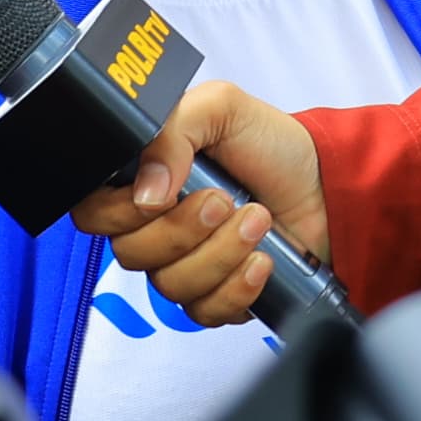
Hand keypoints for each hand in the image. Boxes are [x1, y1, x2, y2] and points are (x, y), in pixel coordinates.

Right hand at [64, 79, 327, 327]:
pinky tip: (262, 260)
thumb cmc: (270, 144)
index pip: (93, 212)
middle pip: (131, 253)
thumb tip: (145, 190)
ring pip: (170, 285)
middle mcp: (155, 226)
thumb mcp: (220, 109)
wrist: (327, 184)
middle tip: (224, 200)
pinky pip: (205, 312)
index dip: (120, 212)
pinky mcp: (216, 295)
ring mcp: (184, 264)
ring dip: (219, 253)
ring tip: (258, 219)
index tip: (163, 194)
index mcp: (142, 179)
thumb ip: (170, 132)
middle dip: (183, 229)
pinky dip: (237, 287)